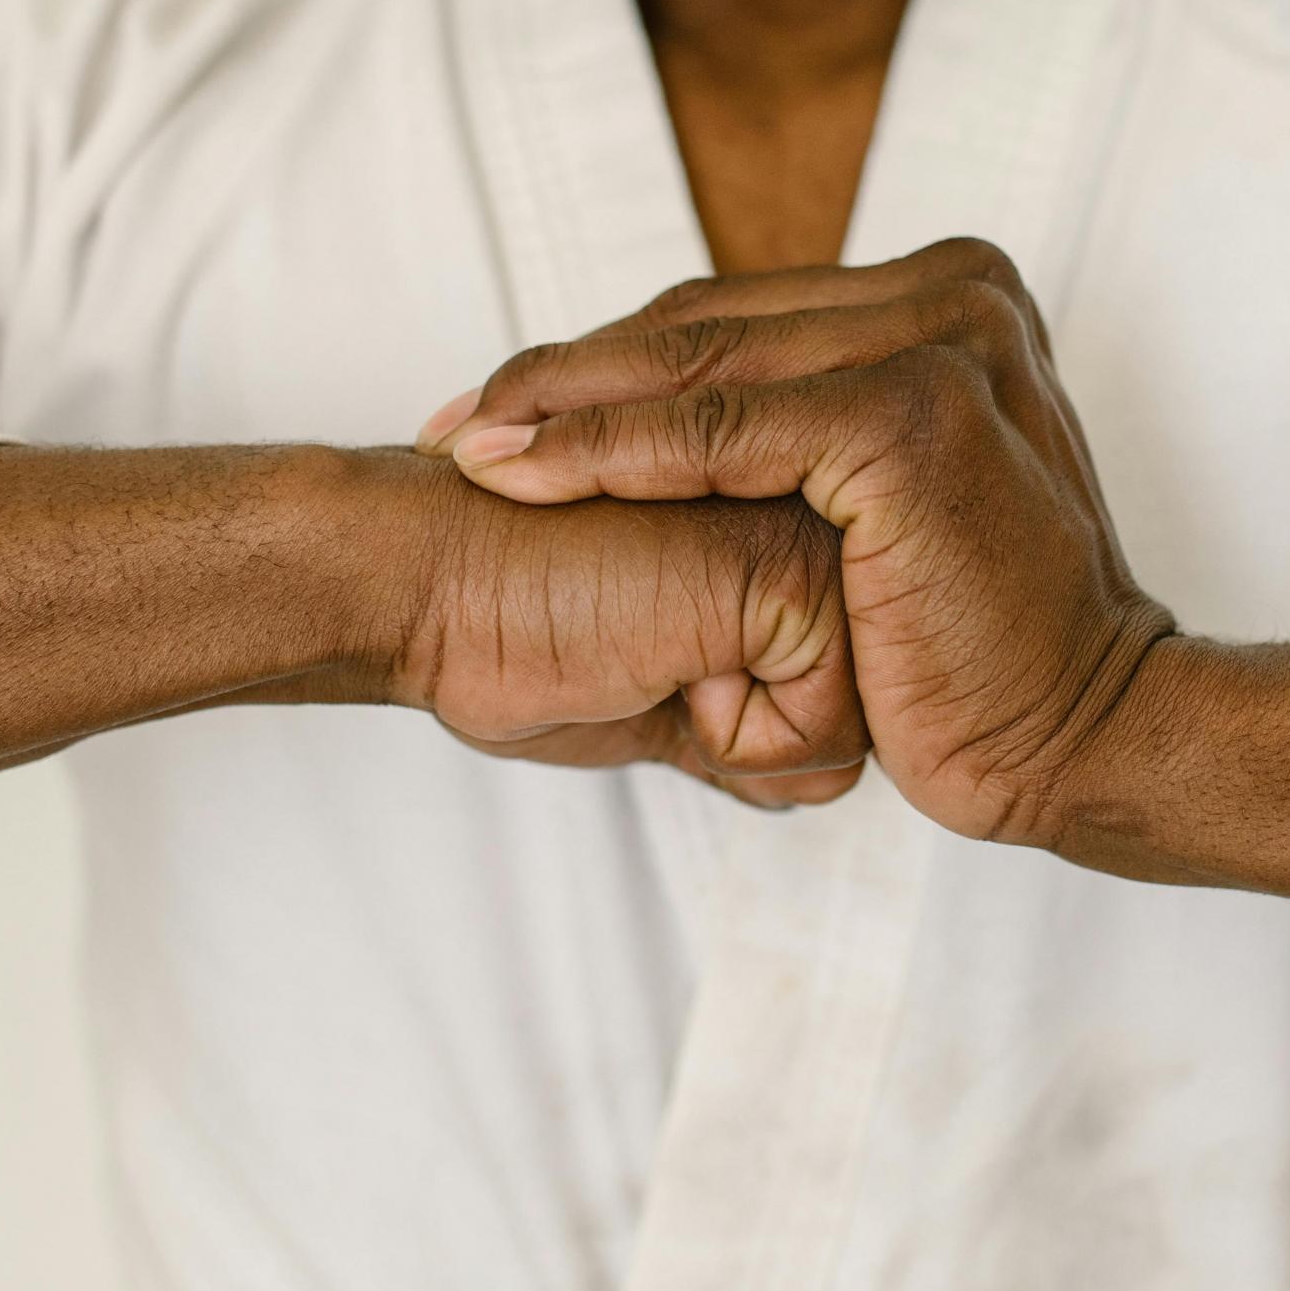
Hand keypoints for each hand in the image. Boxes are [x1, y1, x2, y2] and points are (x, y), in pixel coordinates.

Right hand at [378, 453, 866, 808]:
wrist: (420, 577)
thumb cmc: (505, 620)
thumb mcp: (652, 694)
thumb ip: (741, 723)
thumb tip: (807, 783)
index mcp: (786, 517)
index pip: (851, 690)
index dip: (740, 726)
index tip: (641, 648)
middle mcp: (815, 508)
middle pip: (869, 709)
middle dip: (751, 729)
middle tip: (642, 644)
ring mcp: (814, 526)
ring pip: (857, 727)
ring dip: (737, 731)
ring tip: (644, 641)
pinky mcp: (792, 566)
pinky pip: (822, 732)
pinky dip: (726, 735)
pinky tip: (651, 653)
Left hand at [417, 239, 1172, 844]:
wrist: (1081, 729)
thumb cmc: (979, 644)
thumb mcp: (888, 507)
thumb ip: (811, 436)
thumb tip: (678, 421)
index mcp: (950, 295)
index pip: (736, 314)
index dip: (605, 360)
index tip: (501, 411)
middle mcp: (954, 292)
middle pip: (705, 323)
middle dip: (562, 377)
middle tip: (453, 424)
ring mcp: (943, 341)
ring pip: (698, 363)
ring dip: (562, 407)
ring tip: (464, 448)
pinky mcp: (912, 415)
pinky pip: (719, 430)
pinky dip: (611, 450)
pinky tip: (525, 477)